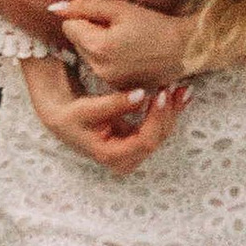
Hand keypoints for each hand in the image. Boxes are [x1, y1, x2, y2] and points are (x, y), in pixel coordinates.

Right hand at [23, 56, 189, 174]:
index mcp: (112, 156)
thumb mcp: (87, 109)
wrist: (63, 119)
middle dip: (168, 113)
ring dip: (173, 110)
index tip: (160, 95)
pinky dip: (169, 110)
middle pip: (157, 138)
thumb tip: (141, 95)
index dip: (156, 119)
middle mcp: (126, 159)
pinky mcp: (138, 139)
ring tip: (182, 88)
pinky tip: (181, 95)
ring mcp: (134, 151)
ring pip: (161, 132)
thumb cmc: (72, 117)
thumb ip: (115, 104)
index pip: (144, 142)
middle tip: (173, 87)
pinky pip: (158, 125)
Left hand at [51, 0, 199, 88]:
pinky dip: (111, 59)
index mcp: (98, 47)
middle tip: (123, 29)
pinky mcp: (117, 87)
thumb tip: (53, 7)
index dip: (89, 17)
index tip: (111, 19)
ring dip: (101, 46)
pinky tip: (132, 55)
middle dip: (93, 32)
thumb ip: (84, 6)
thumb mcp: (120, 8)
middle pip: (78, 42)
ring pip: (89, 55)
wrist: (186, 50)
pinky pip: (102, 67)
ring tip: (129, 42)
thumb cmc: (156, 25)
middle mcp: (99, 69)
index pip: (70, 26)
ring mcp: (108, 81)